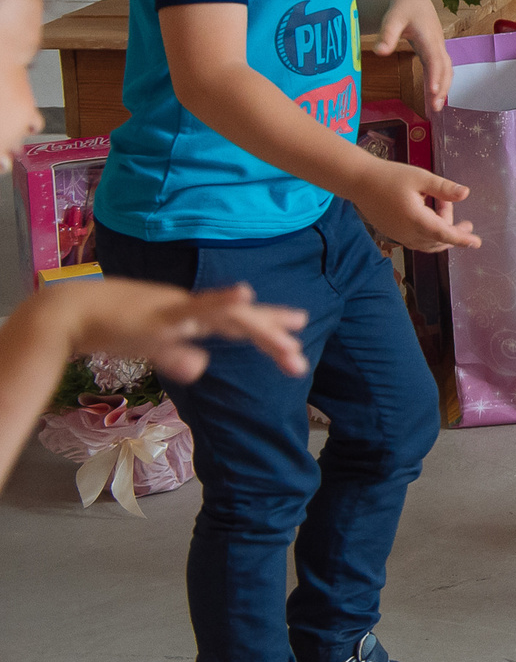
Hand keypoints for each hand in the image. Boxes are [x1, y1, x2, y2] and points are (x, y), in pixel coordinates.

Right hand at [57, 277, 309, 384]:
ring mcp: (177, 309)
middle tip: (299, 359)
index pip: (237, 323)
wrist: (69, 315)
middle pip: (240, 322)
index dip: (267, 329)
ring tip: (290, 339)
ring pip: (228, 317)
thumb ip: (176, 356)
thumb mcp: (151, 347)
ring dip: (260, 328)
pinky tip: (245, 295)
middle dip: (272, 337)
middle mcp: (191, 308)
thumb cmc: (108, 329)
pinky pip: (195, 308)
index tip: (296, 339)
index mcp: (190, 315)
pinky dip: (222, 302)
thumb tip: (202, 367)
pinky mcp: (159, 315)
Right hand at [351, 161, 476, 253]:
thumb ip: (443, 188)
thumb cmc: (390, 176)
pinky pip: (418, 241)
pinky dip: (430, 233)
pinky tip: (431, 215)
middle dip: (453, 228)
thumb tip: (465, 193)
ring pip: (428, 242)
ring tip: (445, 207)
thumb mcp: (420, 177)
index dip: (462, 239)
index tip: (477, 243)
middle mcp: (408, 233)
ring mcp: (399, 236)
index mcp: (416, 219)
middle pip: (438, 238)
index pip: (445, 235)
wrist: (359, 181)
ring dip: (441, 231)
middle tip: (461, 215)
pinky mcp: (394, 234)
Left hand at [369, 0, 452, 112]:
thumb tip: (379, 52)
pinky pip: (440, 71)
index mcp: (428, 36)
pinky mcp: (434, 53)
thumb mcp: (392, 17)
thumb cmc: (402, 7)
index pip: (434, 59)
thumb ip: (387, 34)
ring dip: (442, 89)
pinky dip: (439, 84)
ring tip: (435, 109)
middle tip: (435, 108)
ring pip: (446, 71)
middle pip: (445, 69)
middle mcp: (437, 44)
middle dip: (442, 88)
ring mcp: (437, 49)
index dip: (435, 75)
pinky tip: (433, 98)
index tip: (432, 92)